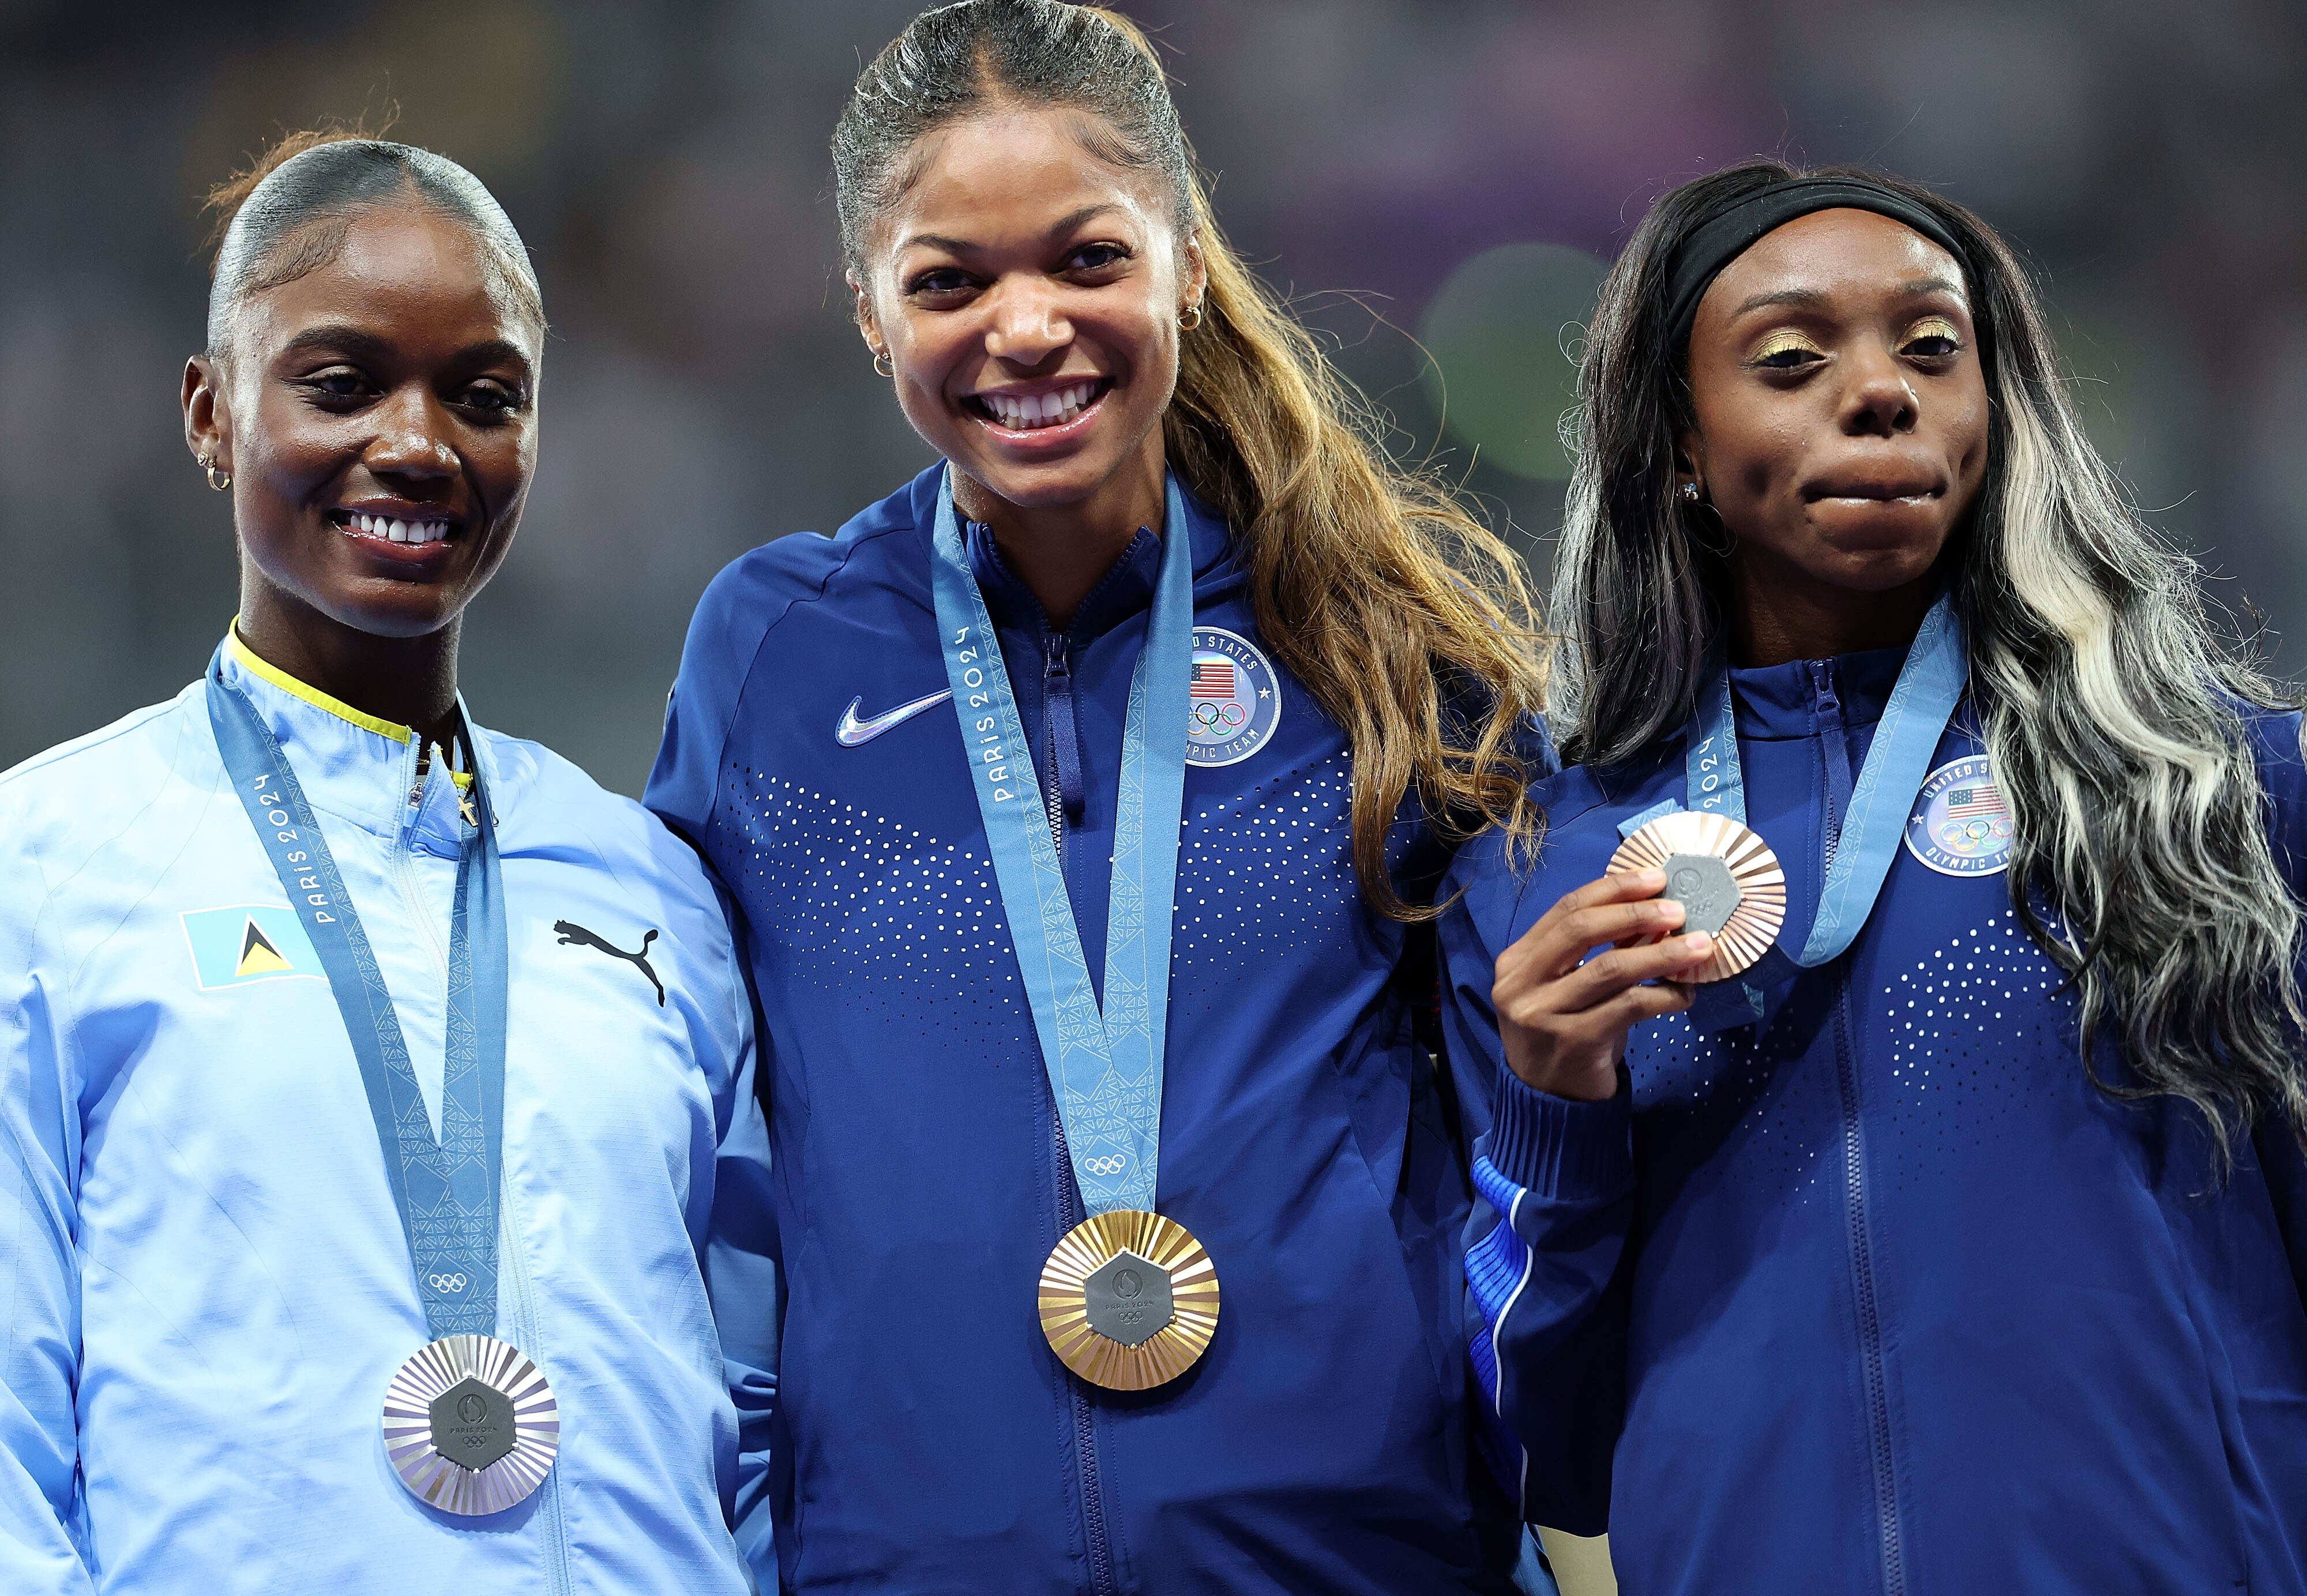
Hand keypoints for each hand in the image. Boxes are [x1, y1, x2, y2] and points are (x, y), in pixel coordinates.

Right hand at [1492, 869, 1715, 1101]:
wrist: (1546, 1100)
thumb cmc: (1563, 1032)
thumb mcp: (1568, 986)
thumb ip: (1597, 950)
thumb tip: (1654, 911)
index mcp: (1516, 961)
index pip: (1565, 909)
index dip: (1613, 889)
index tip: (1655, 879)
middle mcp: (1520, 984)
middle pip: (1581, 929)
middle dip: (1635, 913)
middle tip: (1678, 910)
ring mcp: (1543, 1015)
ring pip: (1610, 968)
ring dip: (1661, 954)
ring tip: (1699, 946)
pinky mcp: (1574, 1042)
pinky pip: (1629, 1007)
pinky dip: (1664, 996)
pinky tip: (1685, 994)